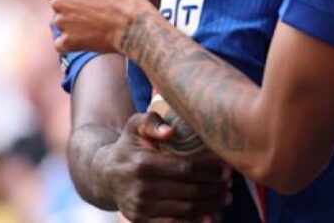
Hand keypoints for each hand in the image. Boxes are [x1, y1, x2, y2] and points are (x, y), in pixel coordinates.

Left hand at [43, 0, 154, 52]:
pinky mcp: (68, 42)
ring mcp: (62, 23)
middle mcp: (58, 3)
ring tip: (94, 24)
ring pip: (61, 24)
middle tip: (91, 10)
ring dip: (72, 24)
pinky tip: (86, 39)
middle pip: (57, 6)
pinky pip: (61, 44)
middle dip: (70, 7)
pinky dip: (70, 43)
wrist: (132, 23)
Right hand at [98, 112, 232, 221]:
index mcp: (143, 164)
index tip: (226, 168)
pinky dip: (194, 222)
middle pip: (189, 191)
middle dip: (214, 189)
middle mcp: (142, 189)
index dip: (209, 171)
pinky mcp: (140, 221)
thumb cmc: (128, 145)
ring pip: (185, 210)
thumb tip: (170, 132)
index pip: (186, 169)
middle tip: (230, 184)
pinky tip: (210, 217)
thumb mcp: (135, 125)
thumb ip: (152, 121)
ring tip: (225, 198)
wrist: (103, 175)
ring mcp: (140, 208)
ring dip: (210, 206)